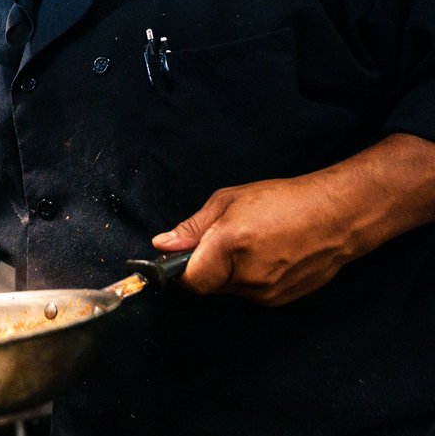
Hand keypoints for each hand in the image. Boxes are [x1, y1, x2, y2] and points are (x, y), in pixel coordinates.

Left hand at [152, 173, 360, 305]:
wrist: (338, 216)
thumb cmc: (284, 200)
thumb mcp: (228, 201)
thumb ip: (192, 228)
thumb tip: (162, 245)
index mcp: (231, 244)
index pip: (189, 279)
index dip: (178, 270)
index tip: (179, 257)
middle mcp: (249, 275)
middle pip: (208, 284)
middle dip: (206, 265)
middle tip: (223, 239)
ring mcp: (267, 292)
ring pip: (229, 289)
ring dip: (228, 272)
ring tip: (251, 244)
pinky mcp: (280, 300)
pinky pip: (250, 293)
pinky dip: (249, 277)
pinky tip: (266, 255)